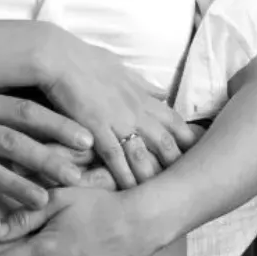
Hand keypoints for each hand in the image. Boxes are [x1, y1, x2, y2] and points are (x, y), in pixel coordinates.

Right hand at [39, 29, 199, 189]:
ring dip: (152, 177)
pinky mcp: (97, 129)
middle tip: (186, 184)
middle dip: (177, 164)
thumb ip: (143, 84)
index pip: (173, 121)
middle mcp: (135, 110)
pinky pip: (115, 158)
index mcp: (142, 96)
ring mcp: (118, 121)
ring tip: (160, 198)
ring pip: (143, 155)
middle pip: (165, 142)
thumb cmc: (87, 61)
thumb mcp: (122, 69)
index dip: (187, 139)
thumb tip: (163, 91)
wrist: (59, 58)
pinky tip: (129, 192)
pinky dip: (123, 176)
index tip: (197, 155)